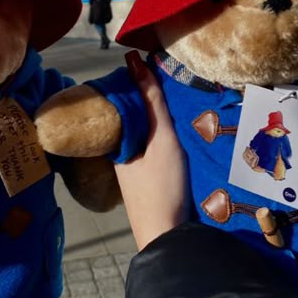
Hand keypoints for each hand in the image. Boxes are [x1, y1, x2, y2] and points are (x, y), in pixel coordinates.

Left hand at [114, 51, 188, 249]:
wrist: (168, 237)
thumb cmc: (162, 186)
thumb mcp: (161, 138)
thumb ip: (151, 101)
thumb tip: (132, 60)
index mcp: (117, 140)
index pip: (122, 100)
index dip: (135, 81)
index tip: (152, 63)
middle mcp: (121, 153)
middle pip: (134, 116)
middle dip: (148, 99)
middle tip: (171, 79)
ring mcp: (133, 168)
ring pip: (143, 132)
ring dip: (158, 118)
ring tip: (179, 100)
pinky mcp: (148, 180)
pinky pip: (152, 148)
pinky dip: (163, 136)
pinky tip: (180, 132)